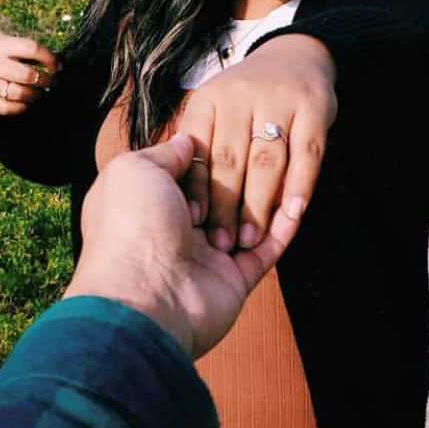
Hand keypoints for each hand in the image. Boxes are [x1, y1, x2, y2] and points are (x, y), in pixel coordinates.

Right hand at [0, 33, 59, 114]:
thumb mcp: (5, 41)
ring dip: (36, 95)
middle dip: (46, 80)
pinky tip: (27, 102)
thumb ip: (25, 50)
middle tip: (52, 81)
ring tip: (40, 92)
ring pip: (19, 94)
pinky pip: (7, 108)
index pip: (31, 49)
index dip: (49, 58)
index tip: (58, 65)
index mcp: (0, 45)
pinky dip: (22, 107)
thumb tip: (54, 63)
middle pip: (27, 75)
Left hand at [64, 134, 304, 359]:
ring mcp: (206, 255)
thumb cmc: (131, 227)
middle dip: (238, 174)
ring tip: (284, 167)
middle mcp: (174, 227)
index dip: (203, 153)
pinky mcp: (235, 279)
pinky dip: (283, 227)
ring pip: (245, 219)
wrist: (143, 296)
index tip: (227, 131)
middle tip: (259, 150)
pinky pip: (267, 249)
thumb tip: (186, 140)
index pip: (183, 169)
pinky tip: (297, 200)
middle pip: (217, 192)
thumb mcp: (135, 170)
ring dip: (263, 198)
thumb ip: (165, 153)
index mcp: (146, 201)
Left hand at [177, 34, 335, 251]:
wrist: (296, 55)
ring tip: (249, 240)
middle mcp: (241, 95)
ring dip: (258, 206)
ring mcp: (280, 99)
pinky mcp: (315, 108)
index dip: (195, 186)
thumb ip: (194, 146)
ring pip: (267, 161)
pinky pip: (308, 155)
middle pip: (231, 158)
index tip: (192, 220)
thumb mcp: (211, 111)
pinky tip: (292, 215)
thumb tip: (185, 197)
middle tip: (221, 242)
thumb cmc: (245, 99)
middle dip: (224, 205)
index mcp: (208, 99)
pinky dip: (300, 187)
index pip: (198, 148)